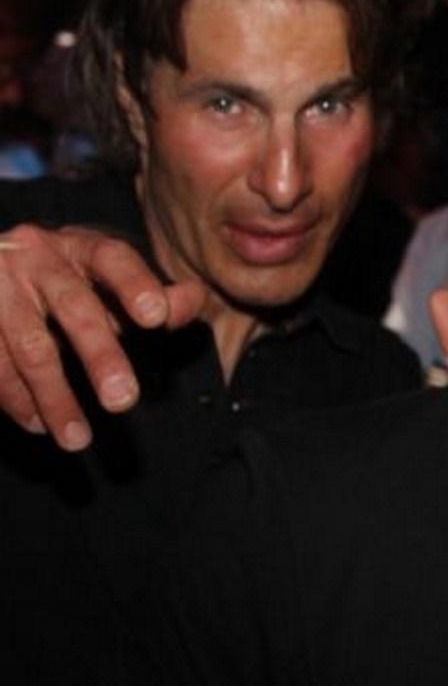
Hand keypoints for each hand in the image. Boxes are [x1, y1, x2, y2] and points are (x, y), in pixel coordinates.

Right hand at [0, 224, 205, 449]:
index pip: (113, 258)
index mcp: (81, 246)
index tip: (157, 317)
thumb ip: (157, 297)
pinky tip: (37, 423)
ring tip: (78, 439)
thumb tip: (192, 300)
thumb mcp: (110, 282)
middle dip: (100, 356)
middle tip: (123, 400)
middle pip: (74, 307)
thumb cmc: (69, 279)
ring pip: (29, 345)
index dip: (136, 284)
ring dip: (54, 396)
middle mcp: (36, 257)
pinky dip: (16, 398)